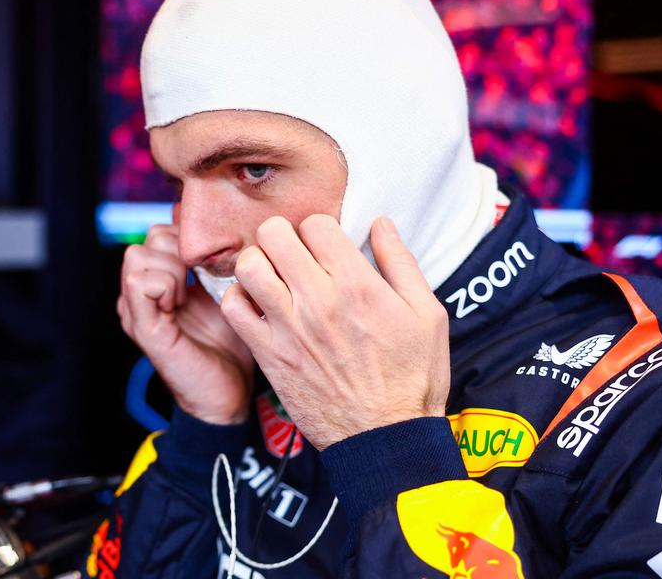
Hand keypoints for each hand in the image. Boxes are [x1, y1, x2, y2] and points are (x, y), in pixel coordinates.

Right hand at [118, 223, 255, 424]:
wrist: (227, 394)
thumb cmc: (231, 344)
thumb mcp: (226, 293)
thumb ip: (216, 264)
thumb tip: (228, 230)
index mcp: (158, 282)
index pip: (161, 232)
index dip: (188, 242)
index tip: (209, 270)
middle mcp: (139, 294)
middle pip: (148, 239)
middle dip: (180, 252)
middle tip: (200, 282)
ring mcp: (136, 310)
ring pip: (137, 256)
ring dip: (171, 269)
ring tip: (189, 295)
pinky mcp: (142, 327)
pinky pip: (140, 284)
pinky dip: (165, 285)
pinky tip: (181, 304)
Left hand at [220, 215, 449, 450]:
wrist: (387, 438)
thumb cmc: (413, 378)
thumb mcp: (427, 314)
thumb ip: (401, 263)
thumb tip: (381, 223)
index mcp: (358, 285)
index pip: (315, 224)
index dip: (319, 228)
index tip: (324, 244)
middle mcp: (319, 301)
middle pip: (274, 234)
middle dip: (282, 235)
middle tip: (293, 252)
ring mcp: (289, 328)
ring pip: (249, 266)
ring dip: (257, 262)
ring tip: (272, 274)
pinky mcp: (270, 355)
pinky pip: (234, 309)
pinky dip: (239, 298)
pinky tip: (258, 304)